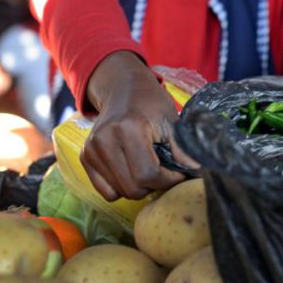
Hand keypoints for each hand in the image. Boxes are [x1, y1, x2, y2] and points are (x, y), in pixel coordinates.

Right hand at [80, 51, 195, 200]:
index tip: (178, 172)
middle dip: (154, 185)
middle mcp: (104, 140)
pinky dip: (121, 187)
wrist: (123, 89)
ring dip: (138, 186)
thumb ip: (183, 150)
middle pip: (133, 188)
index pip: (148, 175)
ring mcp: (91, 150)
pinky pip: (106, 191)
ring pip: (120, 193)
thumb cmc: (151, 104)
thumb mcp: (172, 121)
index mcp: (128, 129)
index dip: (168, 180)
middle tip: (164, 171)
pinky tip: (131, 169)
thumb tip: (198, 174)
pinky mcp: (84, 157)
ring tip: (148, 166)